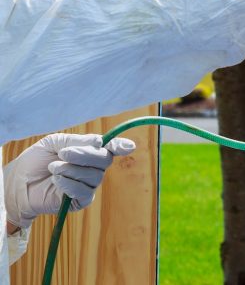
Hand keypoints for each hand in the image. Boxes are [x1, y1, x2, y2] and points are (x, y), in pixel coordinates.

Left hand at [3, 133, 135, 228]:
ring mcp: (88, 185)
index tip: (128, 147)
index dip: (122, 147)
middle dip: (84, 155)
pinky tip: (56, 181)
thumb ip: (78, 141)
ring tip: (53, 168)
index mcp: (90, 151)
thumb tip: (101, 142)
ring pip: (95, 176)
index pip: (112, 149)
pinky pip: (85, 192)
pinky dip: (70, 184)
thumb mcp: (55, 143)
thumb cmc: (36, 160)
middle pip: (105, 160)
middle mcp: (93, 168)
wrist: (17, 183)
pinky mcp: (80, 201)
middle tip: (64, 153)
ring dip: (71, 170)